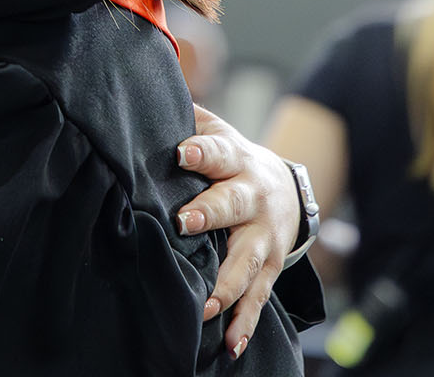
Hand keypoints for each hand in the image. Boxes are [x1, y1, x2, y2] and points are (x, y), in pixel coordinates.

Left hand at [174, 104, 300, 359]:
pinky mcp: (269, 267)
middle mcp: (254, 199)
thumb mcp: (216, 131)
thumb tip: (145, 90)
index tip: (180, 152)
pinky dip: (245, 322)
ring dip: (227, 283)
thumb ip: (186, 117)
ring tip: (207, 304)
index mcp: (237, 161)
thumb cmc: (233, 159)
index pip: (218, 153)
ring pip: (247, 260)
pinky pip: (258, 298)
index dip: (201, 152)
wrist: (288, 190)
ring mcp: (264, 237)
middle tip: (183, 223)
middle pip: (233, 205)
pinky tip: (230, 343)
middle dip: (210, 214)